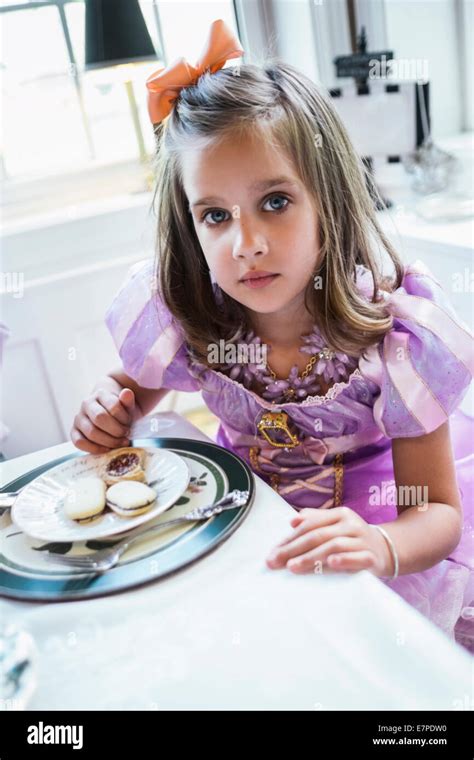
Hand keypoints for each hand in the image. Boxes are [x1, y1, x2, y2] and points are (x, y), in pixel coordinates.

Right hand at [70, 387, 136, 454]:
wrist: (107, 413)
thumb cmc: (119, 410)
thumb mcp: (127, 405)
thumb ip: (128, 401)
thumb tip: (126, 393)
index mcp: (100, 394)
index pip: (113, 406)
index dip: (124, 418)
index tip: (129, 423)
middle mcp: (86, 404)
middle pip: (100, 419)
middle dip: (117, 431)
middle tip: (125, 435)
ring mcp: (78, 418)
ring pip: (91, 432)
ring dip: (109, 441)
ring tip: (120, 442)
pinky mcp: (74, 431)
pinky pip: (79, 442)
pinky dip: (94, 449)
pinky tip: (107, 449)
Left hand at [265, 506, 391, 576]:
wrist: (388, 550)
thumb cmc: (353, 539)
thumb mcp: (336, 526)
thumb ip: (315, 520)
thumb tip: (292, 520)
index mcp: (339, 514)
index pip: (309, 525)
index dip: (289, 538)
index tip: (272, 552)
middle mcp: (350, 524)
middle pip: (317, 535)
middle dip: (292, 549)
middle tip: (274, 562)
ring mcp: (362, 540)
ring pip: (333, 546)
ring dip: (311, 557)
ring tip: (293, 567)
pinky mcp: (372, 557)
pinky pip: (358, 558)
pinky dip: (344, 559)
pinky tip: (331, 563)